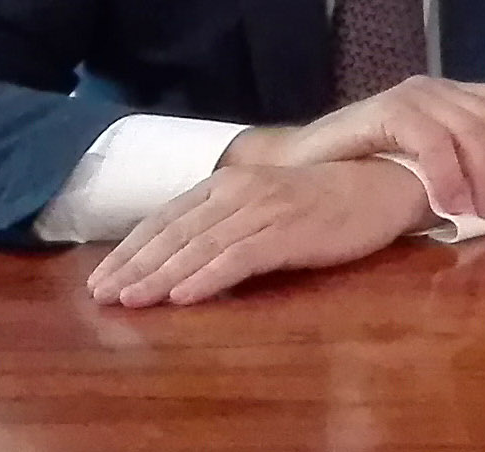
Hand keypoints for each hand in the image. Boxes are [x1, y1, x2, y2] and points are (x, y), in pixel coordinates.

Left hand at [85, 158, 436, 306]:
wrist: (384, 184)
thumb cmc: (324, 198)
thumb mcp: (264, 202)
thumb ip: (225, 219)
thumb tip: (178, 252)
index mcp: (228, 182)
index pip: (166, 218)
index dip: (130, 249)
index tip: (100, 279)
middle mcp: (239, 190)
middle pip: (174, 233)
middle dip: (133, 267)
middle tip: (101, 297)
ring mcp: (264, 209)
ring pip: (199, 247)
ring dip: (159, 276)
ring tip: (130, 301)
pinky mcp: (289, 230)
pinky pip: (239, 257)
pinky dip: (207, 277)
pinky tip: (183, 296)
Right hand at [223, 76, 484, 221]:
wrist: (298, 167)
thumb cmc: (362, 170)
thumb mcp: (423, 166)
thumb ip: (460, 164)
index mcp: (449, 96)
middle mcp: (436, 89)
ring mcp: (413, 96)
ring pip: (470, 131)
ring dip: (484, 175)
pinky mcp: (388, 110)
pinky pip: (434, 143)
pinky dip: (448, 175)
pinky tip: (451, 205)